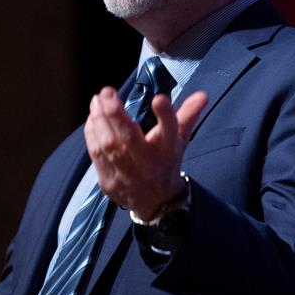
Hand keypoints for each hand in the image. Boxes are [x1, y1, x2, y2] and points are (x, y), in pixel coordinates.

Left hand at [84, 87, 207, 219]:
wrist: (155, 202)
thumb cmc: (165, 161)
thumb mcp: (179, 139)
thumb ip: (188, 115)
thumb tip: (202, 95)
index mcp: (167, 150)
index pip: (170, 132)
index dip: (165, 116)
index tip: (159, 98)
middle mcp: (147, 164)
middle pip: (129, 139)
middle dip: (115, 114)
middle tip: (107, 93)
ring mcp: (126, 175)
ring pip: (108, 146)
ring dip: (99, 121)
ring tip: (97, 101)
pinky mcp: (109, 182)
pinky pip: (96, 155)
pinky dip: (92, 134)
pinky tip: (93, 118)